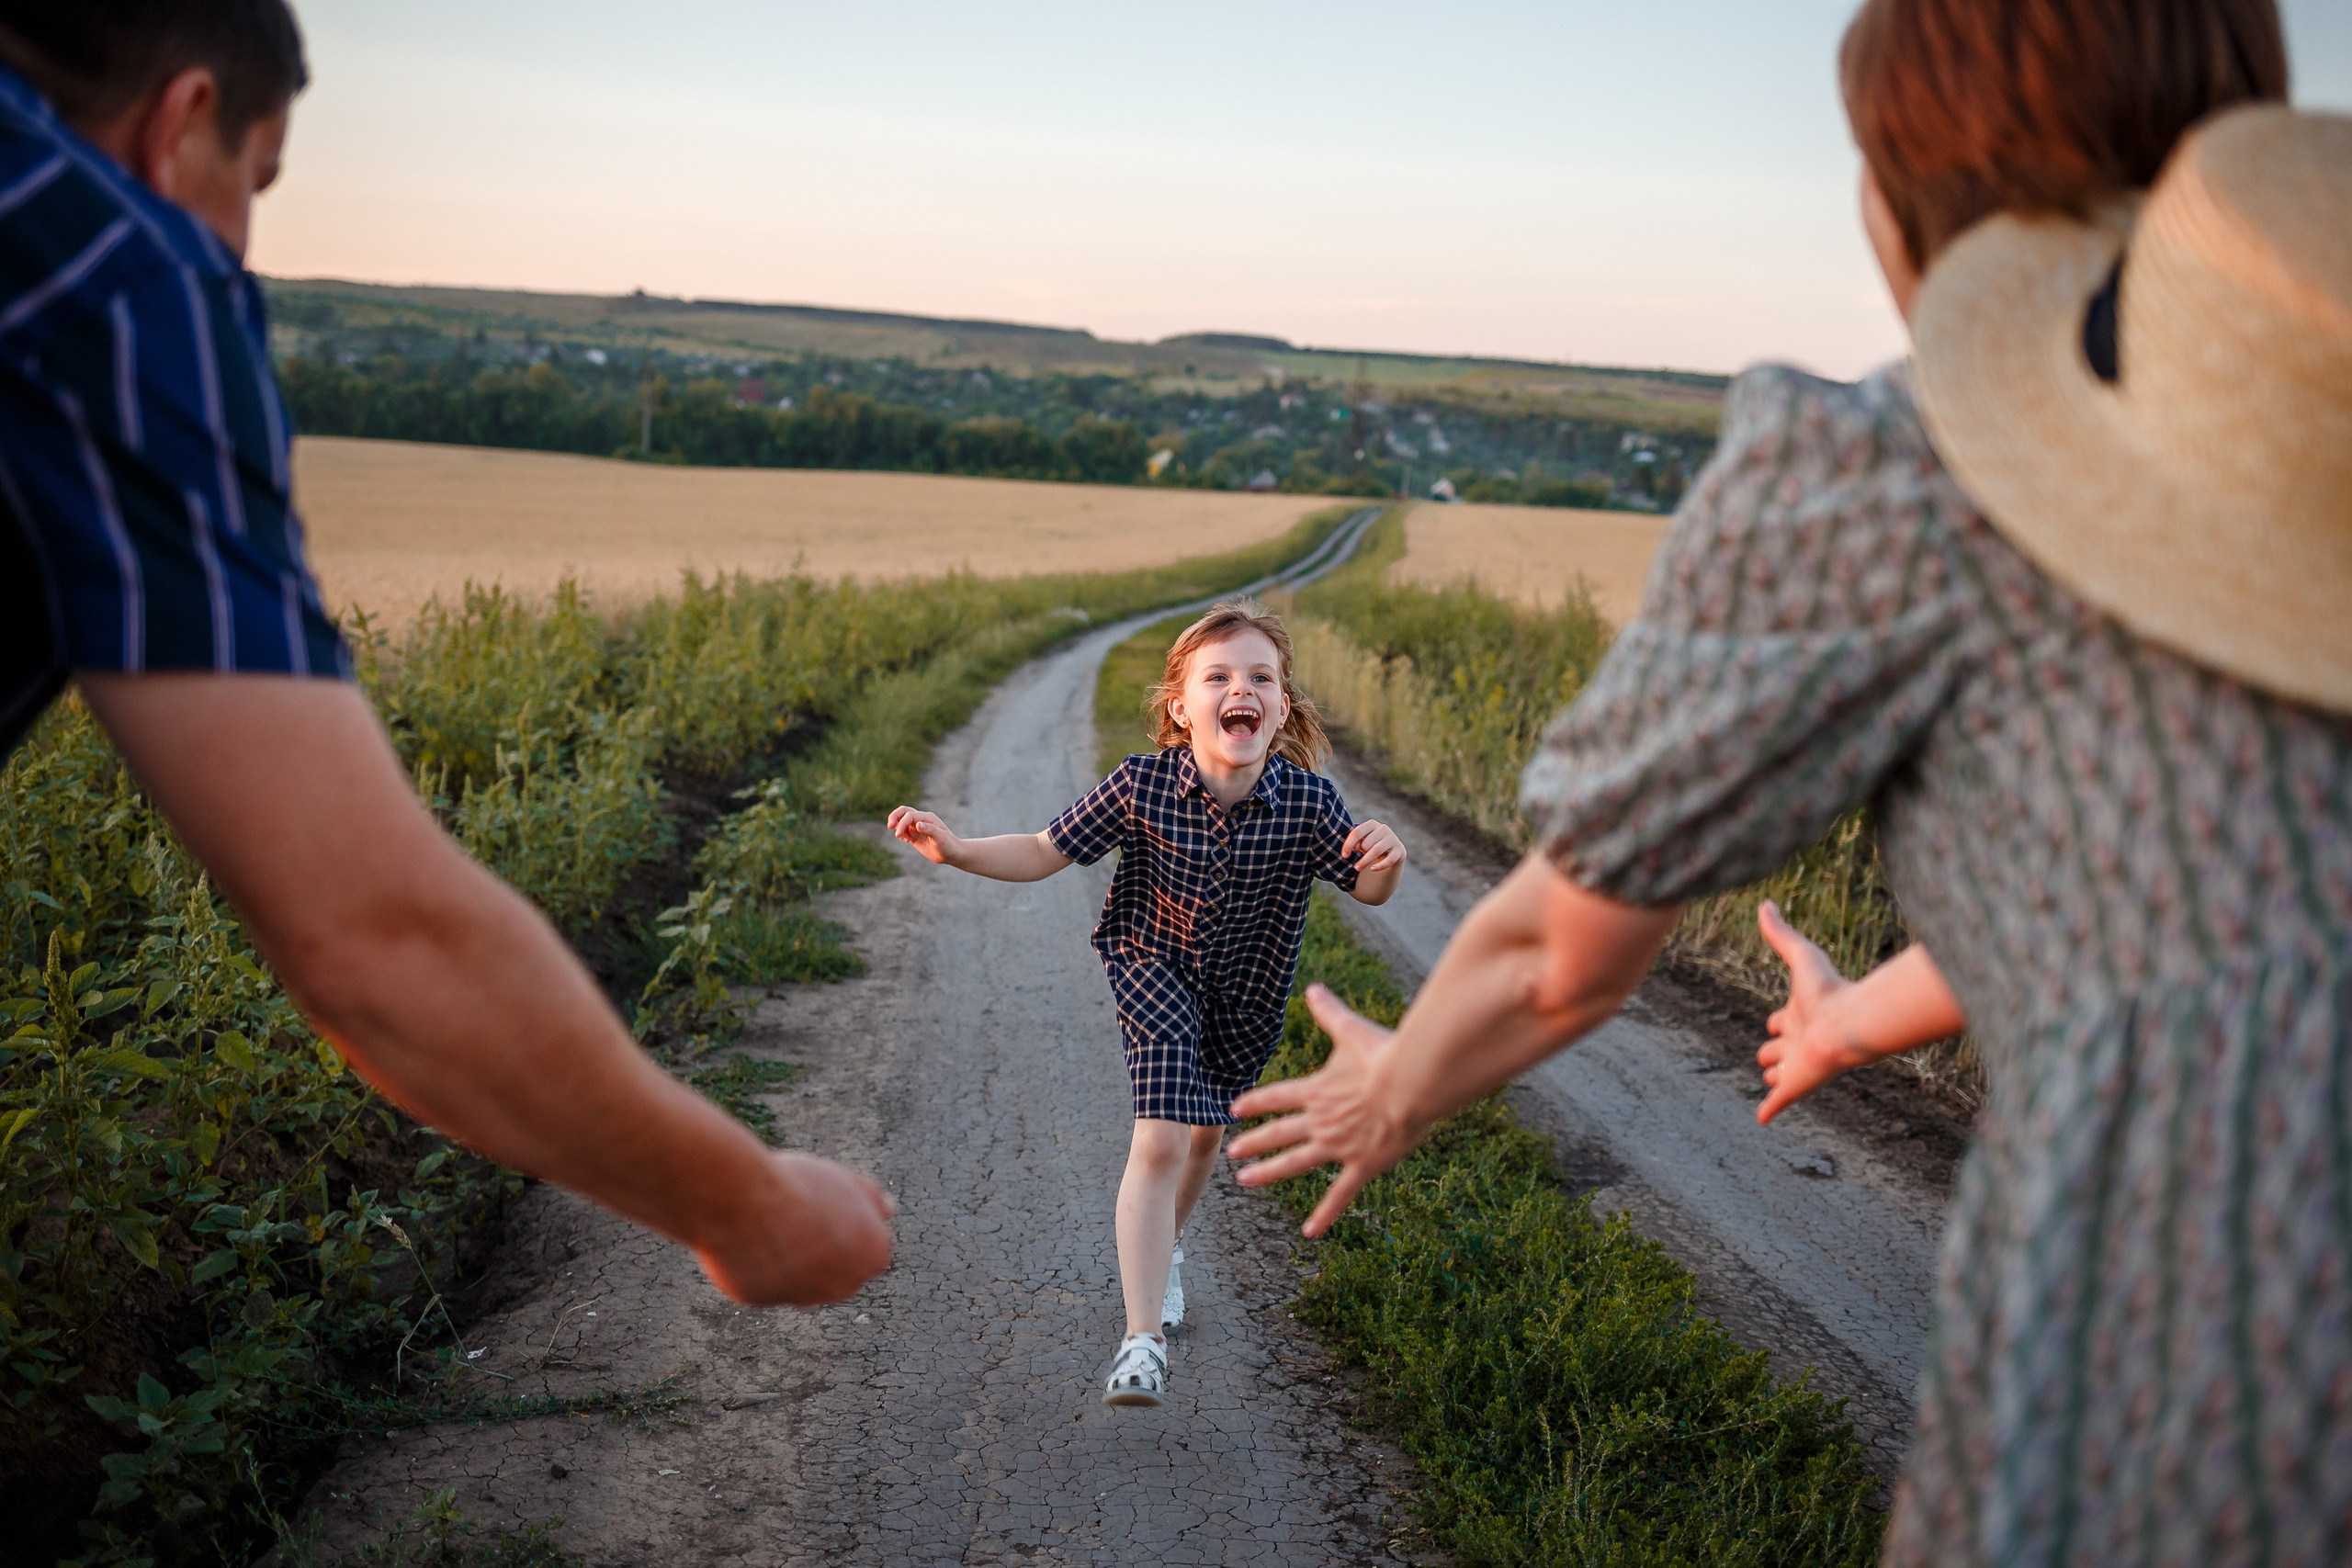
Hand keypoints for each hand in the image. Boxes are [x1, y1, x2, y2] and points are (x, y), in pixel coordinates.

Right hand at [693, 1151, 896, 1305]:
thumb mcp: (846, 1180)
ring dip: (788, 1255)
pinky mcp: (762, 1301)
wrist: (744, 1203)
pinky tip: (748, 1236)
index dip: (843, 1222)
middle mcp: (843, 1286)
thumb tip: (888, 1209)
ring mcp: (802, 1298)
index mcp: (872, 1256)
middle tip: (796, 1213)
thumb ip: (872, 1199)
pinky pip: (763, 1281)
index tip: (823, 1205)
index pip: (866, 1245)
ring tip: (768, 1220)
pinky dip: (757, 1263)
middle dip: (819, 1245)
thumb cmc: (799, 1187)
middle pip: (835, 1266)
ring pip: (798, 1277)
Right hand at [887, 806, 958, 866]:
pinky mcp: (915, 835)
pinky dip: (900, 833)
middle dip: (894, 816)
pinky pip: (903, 830)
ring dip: (897, 826)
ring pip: (902, 820)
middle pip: (903, 811)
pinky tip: (906, 841)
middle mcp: (922, 820)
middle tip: (889, 826)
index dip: (902, 823)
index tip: (898, 835)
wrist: (952, 854)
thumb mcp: (940, 838)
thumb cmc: (948, 845)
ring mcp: (917, 827)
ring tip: (900, 837)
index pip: (910, 815)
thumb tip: (917, 824)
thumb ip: (930, 830)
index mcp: (928, 817)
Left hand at [1227, 984, 1417, 1235]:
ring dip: (1269, 1172)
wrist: (1409, 1083)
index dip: (1254, 1102)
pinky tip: (1309, 1231)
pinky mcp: (1361, 1164)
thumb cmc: (1384, 1054)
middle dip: (1254, 1141)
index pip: (1276, 1096)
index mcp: (1316, 1089)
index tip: (1234, 1108)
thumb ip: (1329, 1013)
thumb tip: (1312, 988)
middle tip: (1231, 1152)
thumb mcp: (1351, 1030)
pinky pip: (1339, 1194)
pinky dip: (1324, 1214)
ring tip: (1245, 1181)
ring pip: (1295, 1163)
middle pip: (1279, 1132)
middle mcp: (1319, 1120)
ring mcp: (1337, 1145)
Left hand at [1343, 819, 1405, 873]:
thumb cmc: (1371, 844)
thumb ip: (1356, 842)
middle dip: (1360, 854)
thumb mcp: (1362, 841)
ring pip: (1376, 851)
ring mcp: (1392, 839)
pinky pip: (1389, 860)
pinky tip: (1372, 869)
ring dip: (1365, 861)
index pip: (1357, 832)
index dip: (1348, 845)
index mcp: (1372, 824)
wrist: (1391, 851)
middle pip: (1366, 844)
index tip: (1344, 856)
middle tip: (1358, 861)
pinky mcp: (1399, 851)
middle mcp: (1383, 829)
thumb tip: (1354, 847)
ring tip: (1358, 868)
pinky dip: (1379, 865)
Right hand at [1753, 899, 1877, 1125]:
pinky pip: (1777, 1101)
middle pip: (1775, 1049)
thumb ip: (1782, 933)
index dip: (1776, 1020)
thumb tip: (1764, 903)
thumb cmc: (1830, 990)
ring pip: (1777, 1074)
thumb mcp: (1801, 957)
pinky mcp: (1795, 1086)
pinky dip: (1769, 1109)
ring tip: (1774, 1081)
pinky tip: (1763, 1119)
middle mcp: (1798, 1040)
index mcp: (1799, 1015)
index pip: (1780, 1020)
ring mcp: (1796, 1065)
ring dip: (1775, 1077)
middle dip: (1772, 1051)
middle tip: (1771, 1053)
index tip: (1777, 1021)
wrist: (1850, 1024)